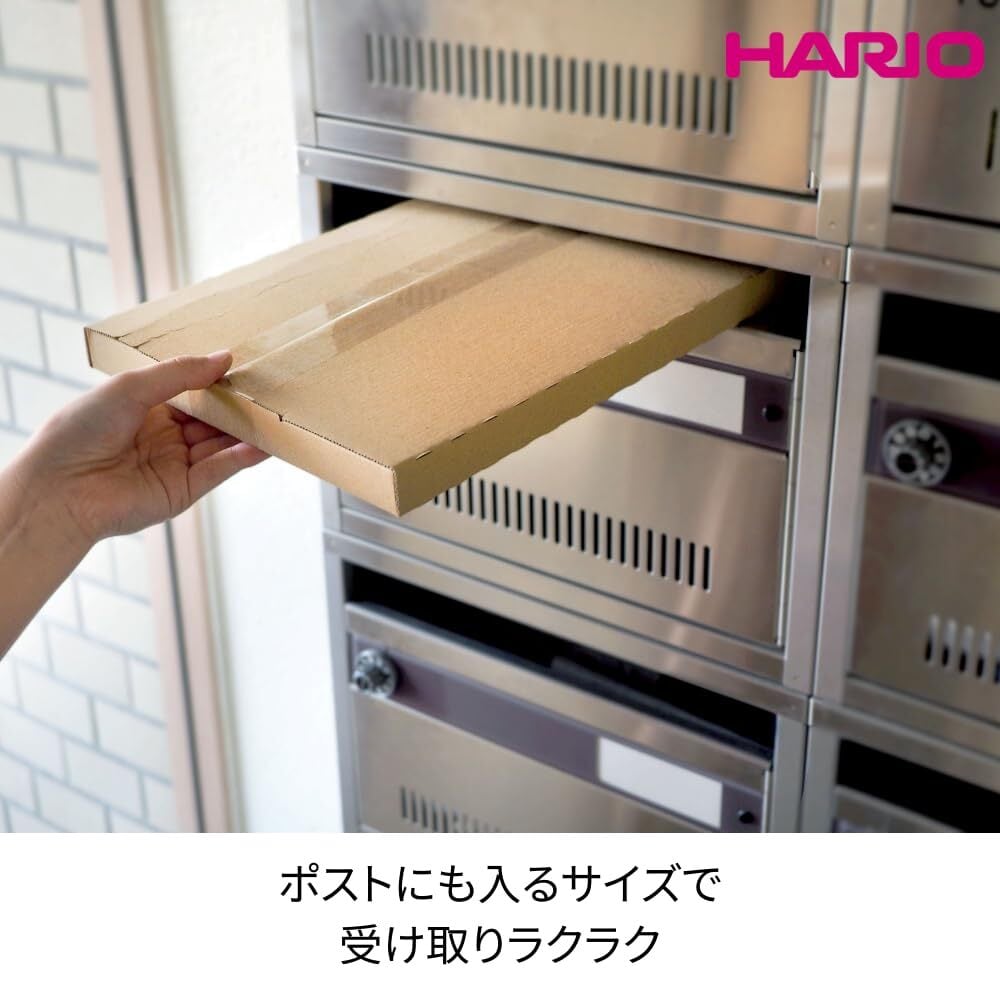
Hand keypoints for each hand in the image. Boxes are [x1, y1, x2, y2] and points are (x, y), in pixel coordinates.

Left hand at [18, 350, 267, 546]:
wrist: (59, 489)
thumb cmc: (80, 431)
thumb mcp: (130, 387)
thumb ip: (180, 373)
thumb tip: (224, 359)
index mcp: (146, 409)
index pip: (192, 393)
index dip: (216, 382)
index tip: (244, 368)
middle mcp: (164, 437)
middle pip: (212, 418)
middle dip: (237, 406)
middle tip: (267, 390)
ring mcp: (176, 464)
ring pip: (220, 443)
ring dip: (246, 431)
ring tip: (275, 415)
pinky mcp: (184, 491)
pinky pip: (219, 470)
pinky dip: (242, 457)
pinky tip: (263, 443)